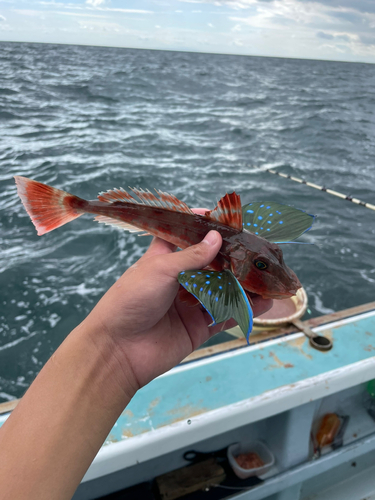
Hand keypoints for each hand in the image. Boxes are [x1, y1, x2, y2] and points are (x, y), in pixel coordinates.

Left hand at [82, 223, 271, 393]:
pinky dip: (244, 310)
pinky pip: (225, 316)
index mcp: (164, 258)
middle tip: (259, 253)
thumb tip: (217, 237)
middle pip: (212, 265)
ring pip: (223, 290)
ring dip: (244, 286)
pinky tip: (262, 304)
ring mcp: (190, 303)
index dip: (207, 228)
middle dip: (235, 260)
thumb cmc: (130, 300)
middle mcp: (180, 279)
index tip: (229, 222)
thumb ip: (192, 256)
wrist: (118, 350)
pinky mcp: (198, 327)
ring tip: (268, 280)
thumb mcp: (161, 270)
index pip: (188, 237)